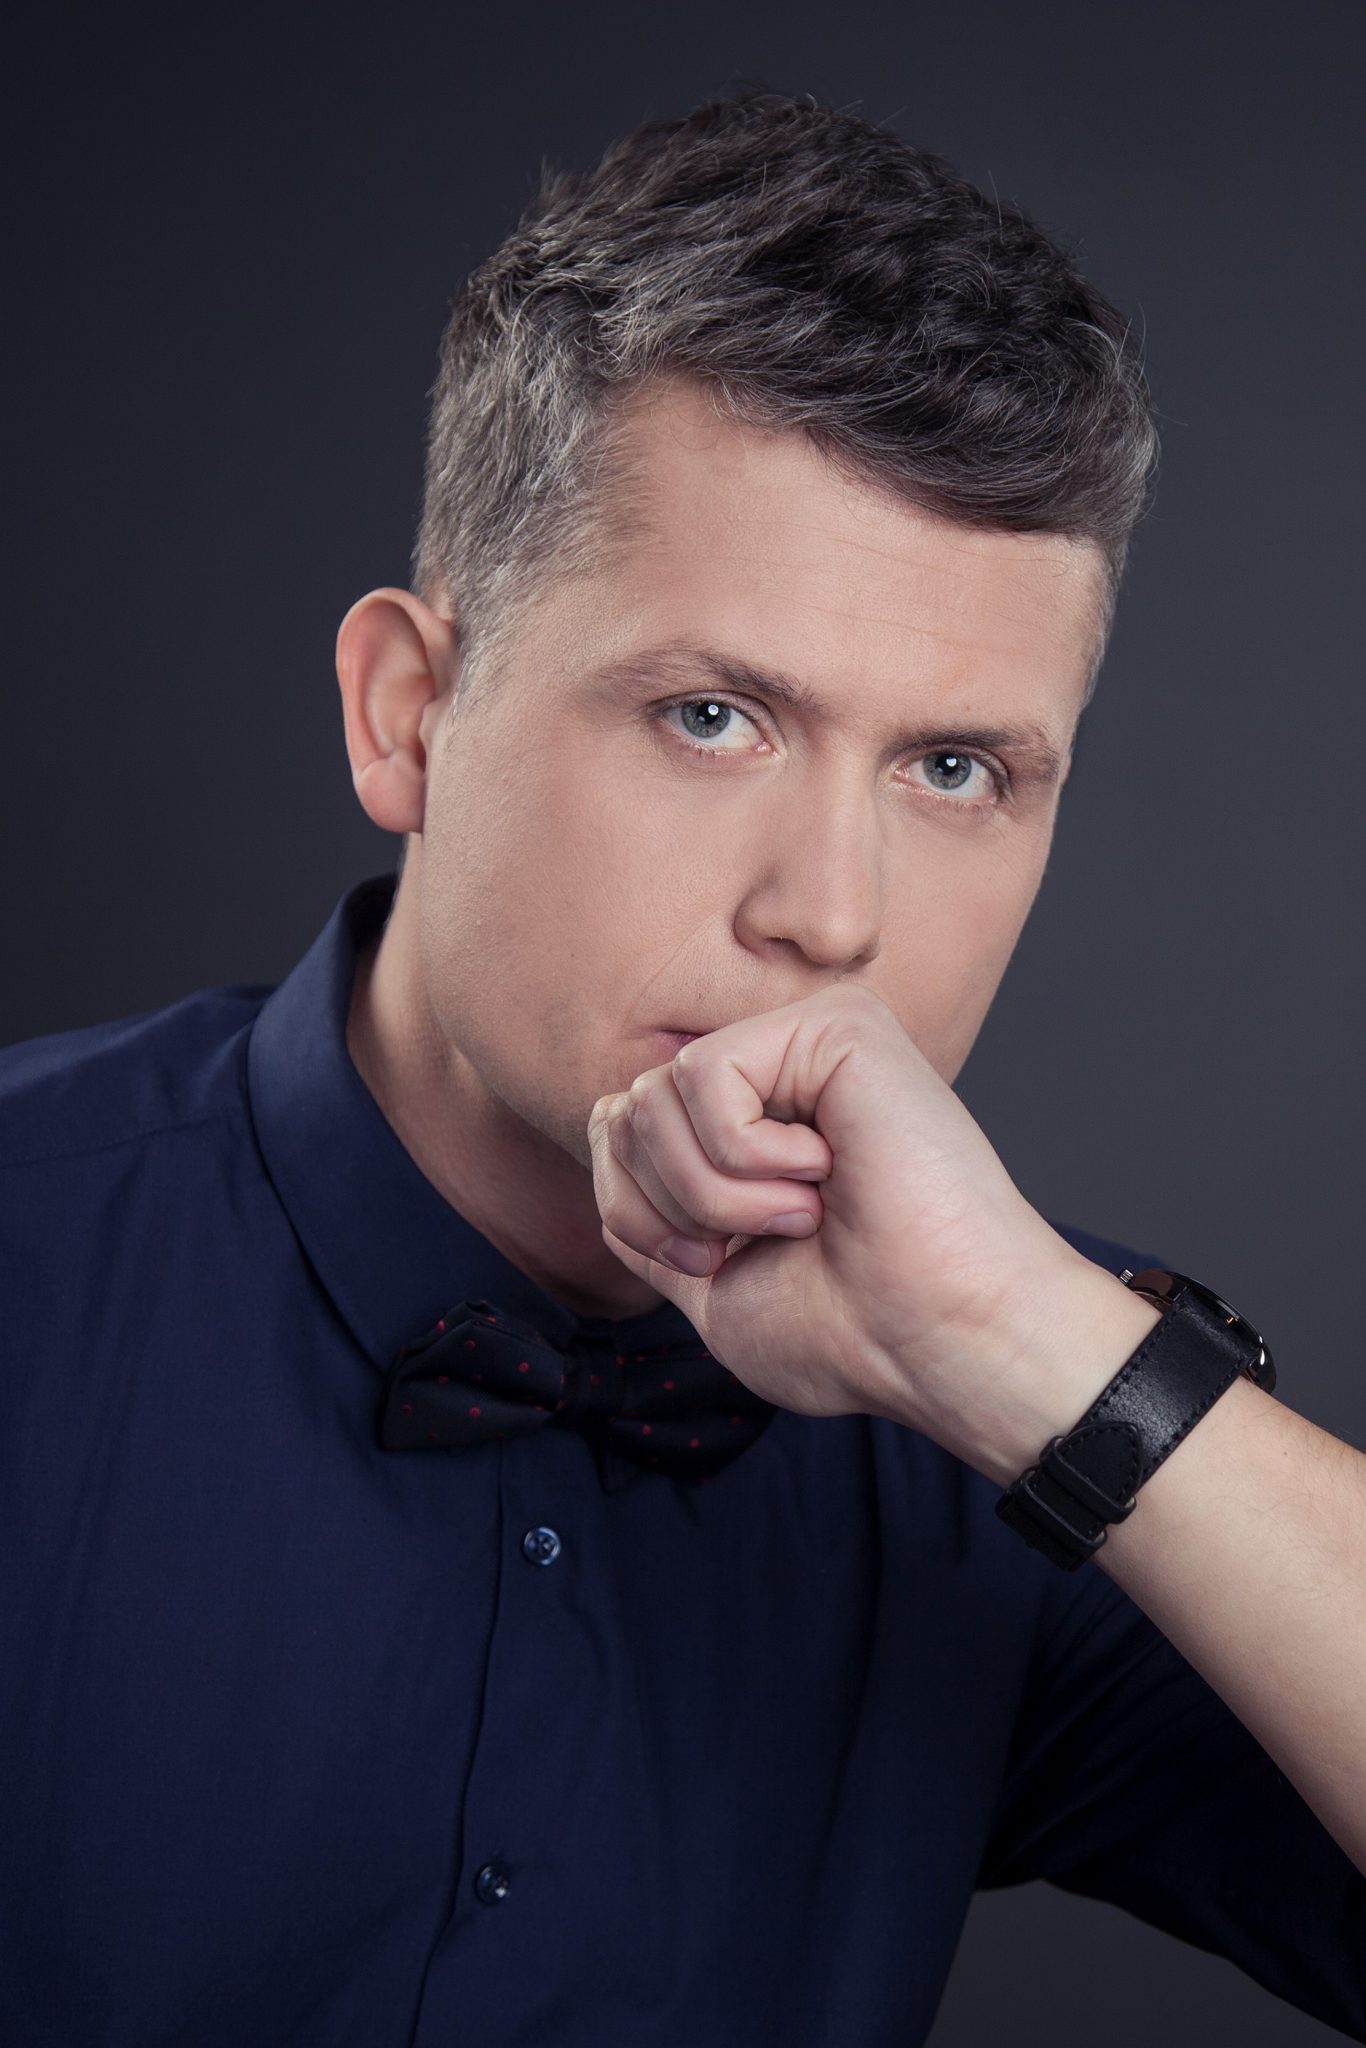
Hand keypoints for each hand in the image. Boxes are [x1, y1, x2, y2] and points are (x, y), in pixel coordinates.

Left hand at [587, 986, 1145, 1476]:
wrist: (942, 1344)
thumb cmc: (851, 1329)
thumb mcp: (705, 1278)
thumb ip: (645, 1203)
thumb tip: (604, 1118)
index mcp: (756, 1120)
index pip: (616, 1127)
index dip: (633, 1210)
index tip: (716, 1264)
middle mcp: (781, 1066)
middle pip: (624, 1111)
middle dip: (668, 1209)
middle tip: (768, 1242)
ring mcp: (808, 1037)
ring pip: (654, 1095)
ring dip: (712, 1192)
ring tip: (801, 1215)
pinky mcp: (835, 1023)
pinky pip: (704, 1076)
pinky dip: (743, 1158)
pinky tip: (823, 1174)